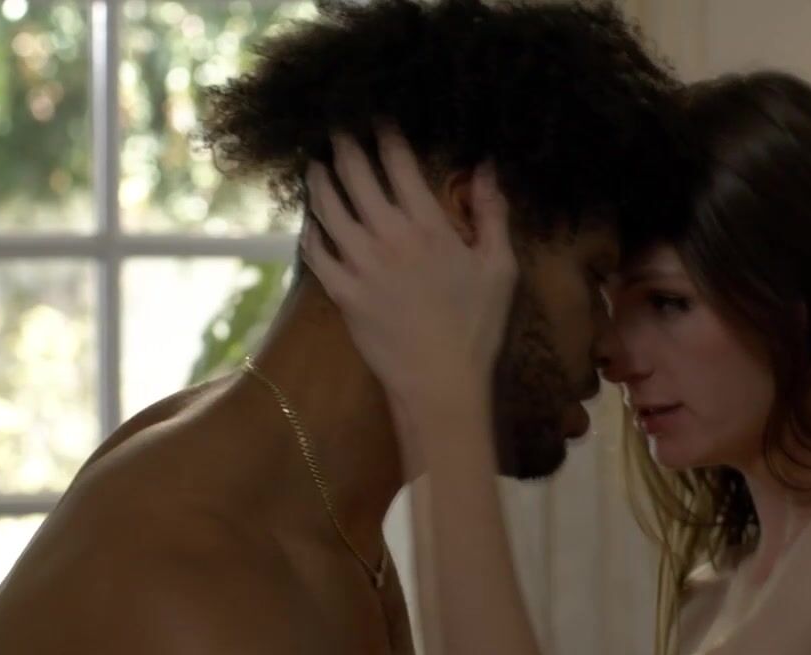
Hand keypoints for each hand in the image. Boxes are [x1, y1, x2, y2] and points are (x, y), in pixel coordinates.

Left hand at [302, 126, 517, 407]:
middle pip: (355, 176)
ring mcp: (359, 265)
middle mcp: (387, 238)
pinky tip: (310, 220)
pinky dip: (310, 230)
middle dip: (344, 146)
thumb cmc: (477, 326)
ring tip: (316, 164)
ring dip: (319, 181)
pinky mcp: (342, 292)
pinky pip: (316, 252)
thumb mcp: (499, 267)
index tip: (378, 117)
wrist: (440, 382)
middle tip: (338, 129)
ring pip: (328, 208)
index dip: (385, 134)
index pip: (398, 164)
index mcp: (428, 227)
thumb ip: (492, 213)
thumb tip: (487, 166)